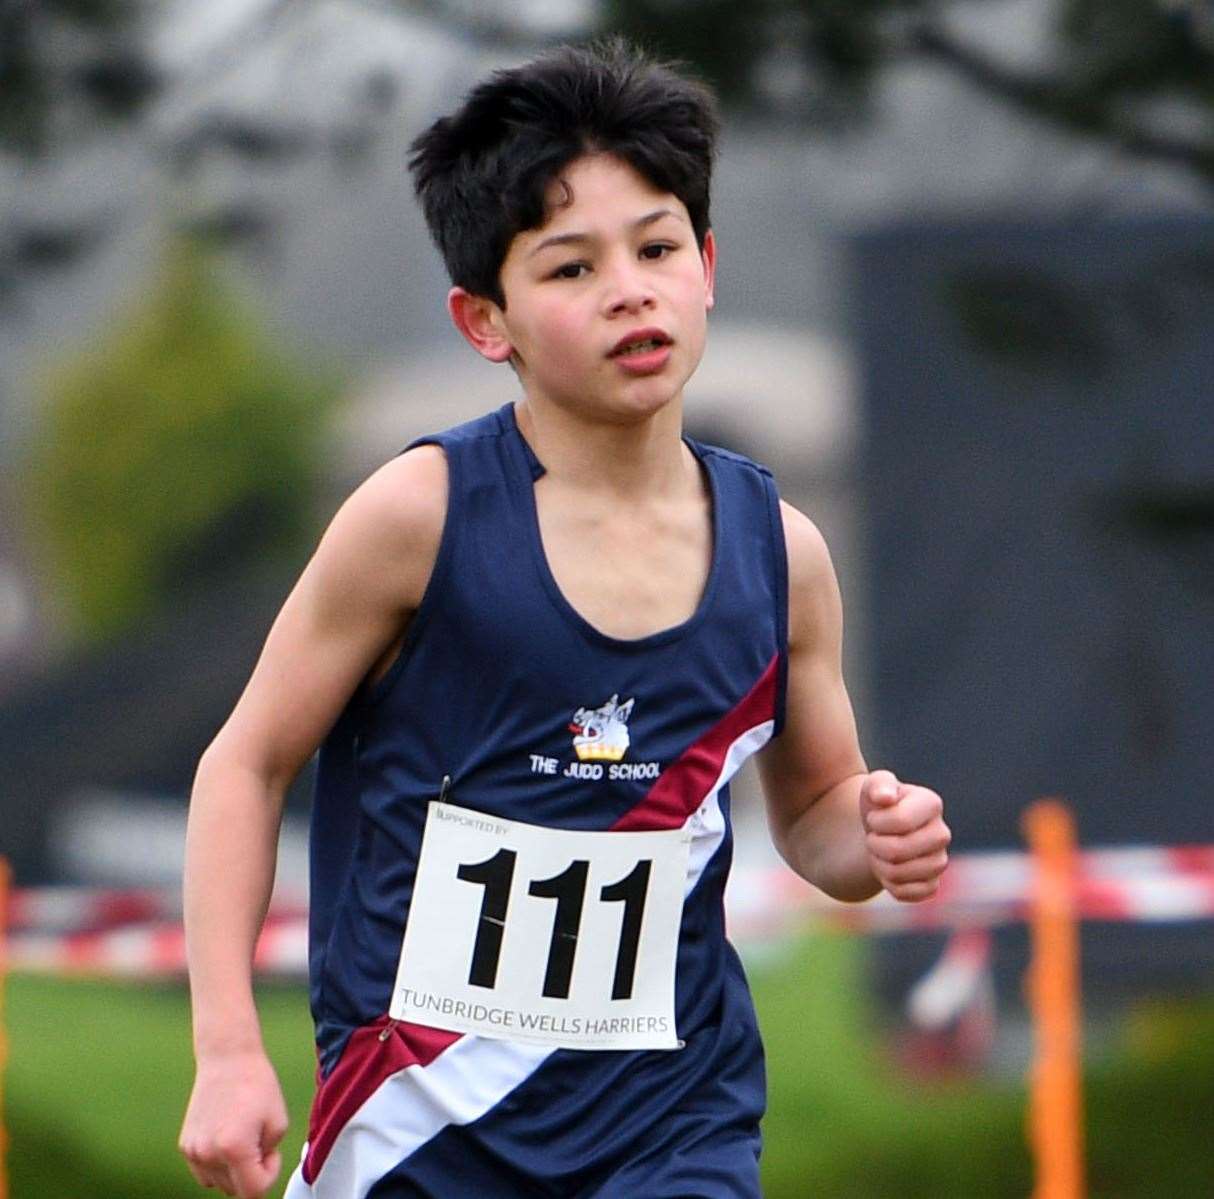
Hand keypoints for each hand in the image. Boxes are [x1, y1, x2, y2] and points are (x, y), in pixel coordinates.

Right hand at [180, 1048, 287, 1197]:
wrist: (227, 1059)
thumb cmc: (257, 1086)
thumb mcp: (279, 1122)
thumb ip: (269, 1156)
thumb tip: (254, 1177)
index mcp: (234, 1148)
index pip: (253, 1192)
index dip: (269, 1175)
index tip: (271, 1152)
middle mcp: (208, 1154)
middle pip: (235, 1190)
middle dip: (252, 1172)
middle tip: (259, 1140)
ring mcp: (193, 1152)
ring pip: (218, 1184)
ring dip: (234, 1170)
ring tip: (243, 1136)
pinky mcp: (185, 1146)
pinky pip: (205, 1172)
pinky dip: (218, 1164)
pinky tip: (227, 1137)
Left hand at [860, 769, 949, 901]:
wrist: (881, 832)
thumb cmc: (879, 805)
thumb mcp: (874, 785)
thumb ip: (879, 784)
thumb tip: (885, 797)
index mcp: (932, 803)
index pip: (899, 821)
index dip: (876, 822)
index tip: (874, 817)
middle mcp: (942, 834)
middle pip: (898, 851)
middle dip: (875, 845)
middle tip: (874, 837)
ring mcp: (940, 862)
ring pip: (899, 874)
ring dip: (878, 864)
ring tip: (880, 851)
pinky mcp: (932, 885)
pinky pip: (905, 893)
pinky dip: (888, 883)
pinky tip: (889, 868)